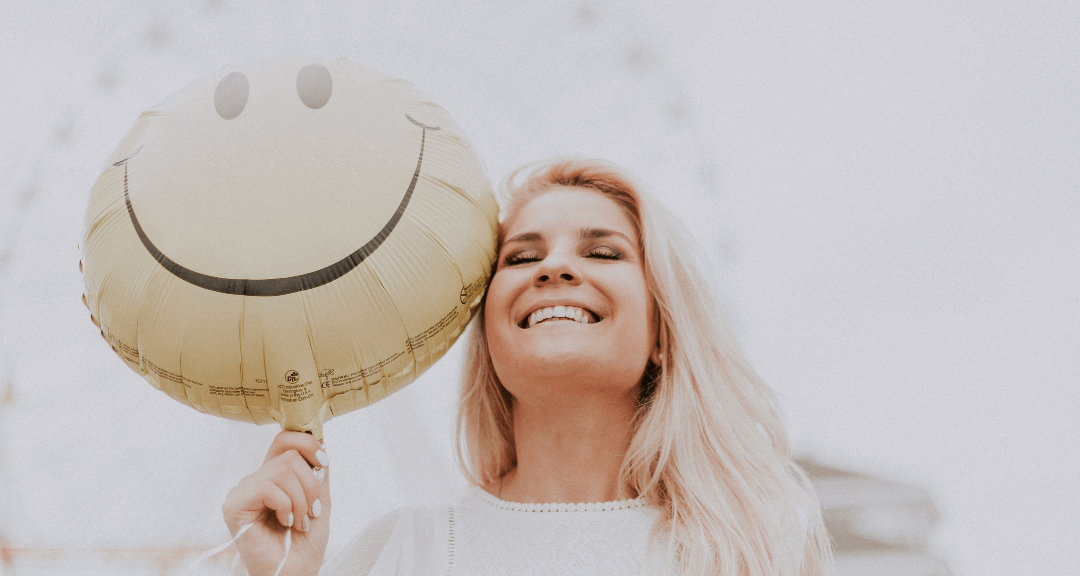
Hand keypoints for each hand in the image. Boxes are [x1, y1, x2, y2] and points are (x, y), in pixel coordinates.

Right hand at [222, 431, 330, 575]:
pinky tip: (285, 523)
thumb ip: (317, 470)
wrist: (296, 572)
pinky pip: (268, 487)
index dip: (308, 443)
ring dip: (301, 499)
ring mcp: (243, 491)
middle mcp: (255, 480)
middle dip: (311, 483)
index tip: (323, 463)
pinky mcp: (235, 505)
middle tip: (311, 511)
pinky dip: (286, 506)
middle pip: (288, 454)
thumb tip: (320, 438)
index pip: (284, 439)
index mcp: (273, 477)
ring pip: (282, 469)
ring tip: (300, 522)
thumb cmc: (305, 543)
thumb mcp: (319, 499)